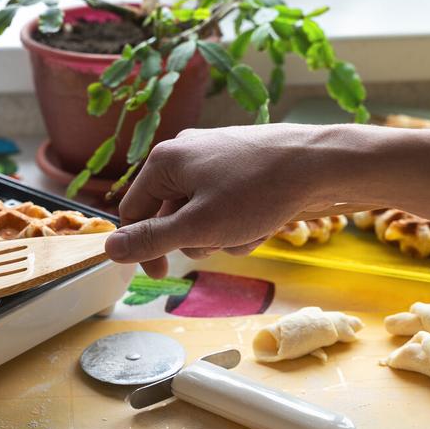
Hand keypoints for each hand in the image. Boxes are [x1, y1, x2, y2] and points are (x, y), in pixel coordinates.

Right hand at [105, 123, 347, 277]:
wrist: (319, 162)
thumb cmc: (257, 191)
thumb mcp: (197, 226)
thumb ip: (151, 239)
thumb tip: (110, 248)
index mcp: (164, 161)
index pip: (133, 212)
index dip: (144, 248)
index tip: (162, 275)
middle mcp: (184, 153)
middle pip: (169, 215)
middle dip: (195, 238)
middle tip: (221, 239)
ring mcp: (213, 156)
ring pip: (200, 213)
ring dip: (220, 233)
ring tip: (247, 230)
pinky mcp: (239, 163)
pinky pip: (224, 203)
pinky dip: (238, 220)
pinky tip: (261, 221)